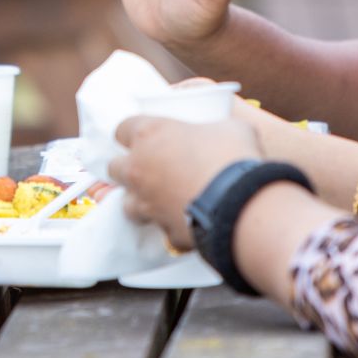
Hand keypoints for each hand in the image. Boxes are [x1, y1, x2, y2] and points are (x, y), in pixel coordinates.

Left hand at [110, 114, 262, 250]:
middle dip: (129, 168)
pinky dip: (171, 226)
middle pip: (114, 167)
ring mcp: (147, 203)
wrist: (242, 204)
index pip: (122, 129)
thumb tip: (222, 132)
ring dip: (141, 201)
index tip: (147, 137)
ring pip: (128, 204)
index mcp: (150, 134)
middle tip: (151, 167)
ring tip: (162, 199)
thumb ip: (214, 127)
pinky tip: (187, 221)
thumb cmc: (233, 156)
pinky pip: (162, 229)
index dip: (134, 133)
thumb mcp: (230, 126)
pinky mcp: (164, 231)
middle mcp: (139, 169)